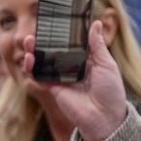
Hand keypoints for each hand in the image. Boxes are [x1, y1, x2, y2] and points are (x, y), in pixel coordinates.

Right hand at [22, 22, 128, 140]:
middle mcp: (71, 68)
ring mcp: (61, 78)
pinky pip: (38, 76)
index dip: (62, 35)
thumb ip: (97, 45)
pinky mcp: (52, 88)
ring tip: (29, 41)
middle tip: (36, 31)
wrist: (104, 117)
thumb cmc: (110, 91)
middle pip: (53, 51)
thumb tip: (95, 23)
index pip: (71, 44)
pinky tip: (29, 59)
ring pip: (43, 62)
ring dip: (33, 51)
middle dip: (43, 41)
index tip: (54, 23)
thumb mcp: (107, 64)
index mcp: (86, 61)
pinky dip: (31, 68)